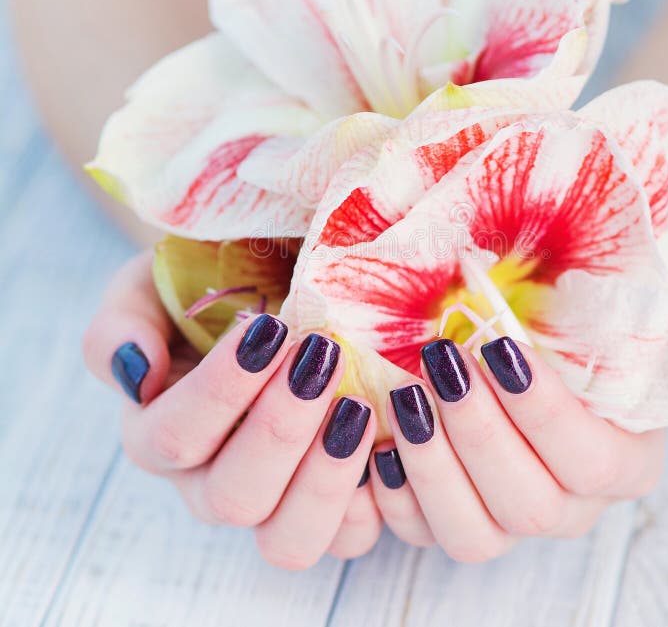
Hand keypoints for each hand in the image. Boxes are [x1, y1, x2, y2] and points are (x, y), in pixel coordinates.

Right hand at [83, 251, 380, 568]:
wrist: (274, 287)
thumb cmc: (215, 284)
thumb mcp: (155, 284)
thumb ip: (125, 324)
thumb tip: (136, 374)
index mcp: (159, 432)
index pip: (172, 439)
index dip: (220, 390)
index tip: (270, 328)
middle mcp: (209, 481)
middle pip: (233, 498)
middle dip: (281, 428)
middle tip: (322, 356)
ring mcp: (272, 502)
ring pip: (288, 540)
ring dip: (327, 475)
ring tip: (357, 404)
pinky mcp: (330, 507)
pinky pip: (350, 536)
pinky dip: (374, 496)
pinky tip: (387, 435)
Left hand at [370, 313, 667, 562]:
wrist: (532, 340)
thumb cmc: (575, 322)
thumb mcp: (618, 311)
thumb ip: (654, 325)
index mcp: (623, 459)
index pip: (590, 458)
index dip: (543, 410)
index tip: (499, 346)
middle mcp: (570, 504)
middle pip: (528, 504)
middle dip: (478, 432)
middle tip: (440, 360)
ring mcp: (508, 518)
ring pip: (473, 535)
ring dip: (432, 468)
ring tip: (405, 397)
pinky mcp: (453, 516)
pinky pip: (420, 534)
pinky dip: (395, 498)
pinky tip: (379, 445)